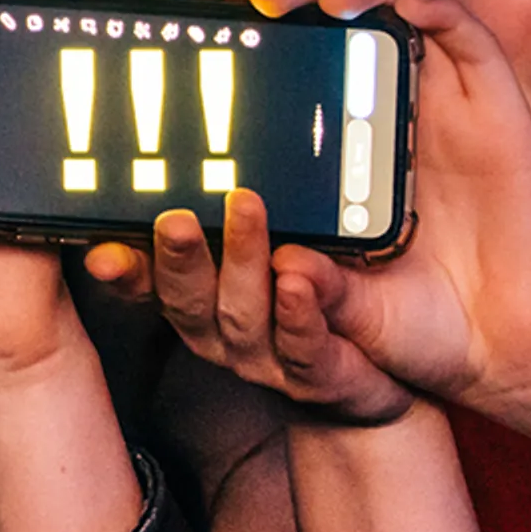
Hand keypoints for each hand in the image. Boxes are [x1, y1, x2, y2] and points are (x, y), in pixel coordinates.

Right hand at [88, 188, 416, 424]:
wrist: (426, 360)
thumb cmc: (376, 285)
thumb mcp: (340, 223)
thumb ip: (302, 197)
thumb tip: (246, 152)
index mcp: (221, 287)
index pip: (159, 276)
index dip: (127, 265)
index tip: (104, 251)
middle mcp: (235, 326)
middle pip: (187, 299)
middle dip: (177, 257)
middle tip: (174, 219)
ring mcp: (276, 358)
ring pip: (240, 317)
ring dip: (241, 262)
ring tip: (246, 208)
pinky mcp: (328, 379)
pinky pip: (304, 352)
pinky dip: (297, 315)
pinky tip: (298, 279)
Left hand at [163, 0, 530, 417]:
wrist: (493, 348)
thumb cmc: (399, 318)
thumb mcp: (306, 291)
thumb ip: (253, 265)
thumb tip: (156, 247)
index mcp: (328, 140)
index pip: (280, 59)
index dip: (247, 15)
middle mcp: (377, 105)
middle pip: (326, 17)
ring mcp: (433, 96)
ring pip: (385, 7)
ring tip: (311, 2)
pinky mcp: (489, 98)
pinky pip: (455, 29)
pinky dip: (419, 5)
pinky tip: (390, 10)